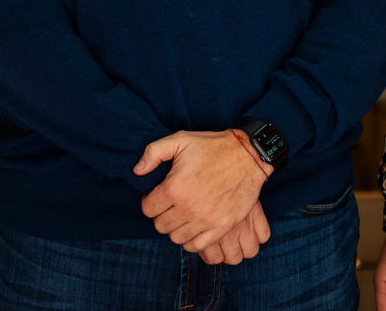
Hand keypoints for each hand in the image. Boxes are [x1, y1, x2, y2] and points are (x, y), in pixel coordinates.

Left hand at [135, 129, 271, 252]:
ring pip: (176, 238)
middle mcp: (188, 207)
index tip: (159, 196)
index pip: (148, 209)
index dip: (151, 202)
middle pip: (160, 226)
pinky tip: (194, 226)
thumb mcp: (180, 139)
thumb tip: (137, 171)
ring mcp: (205, 219)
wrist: (248, 155)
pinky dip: (191, 239)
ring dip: (176, 228)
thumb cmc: (212, 147)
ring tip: (183, 214)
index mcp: (174, 188)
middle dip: (162, 215)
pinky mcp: (221, 226)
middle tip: (172, 205)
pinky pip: (196, 245)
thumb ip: (153, 152)